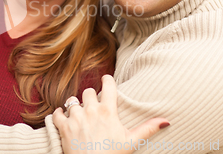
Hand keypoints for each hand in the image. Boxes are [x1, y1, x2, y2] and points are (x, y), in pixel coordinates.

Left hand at [53, 75, 169, 153]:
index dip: (107, 80)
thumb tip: (166, 120)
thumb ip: (148, 128)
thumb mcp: (132, 142)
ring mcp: (75, 117)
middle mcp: (90, 110)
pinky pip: (57, 113)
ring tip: (79, 116)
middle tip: (93, 107)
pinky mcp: (63, 126)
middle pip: (88, 92)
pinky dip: (58, 115)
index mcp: (108, 111)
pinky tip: (63, 119)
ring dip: (75, 107)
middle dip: (90, 98)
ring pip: (72, 101)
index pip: (108, 85)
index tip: (106, 79)